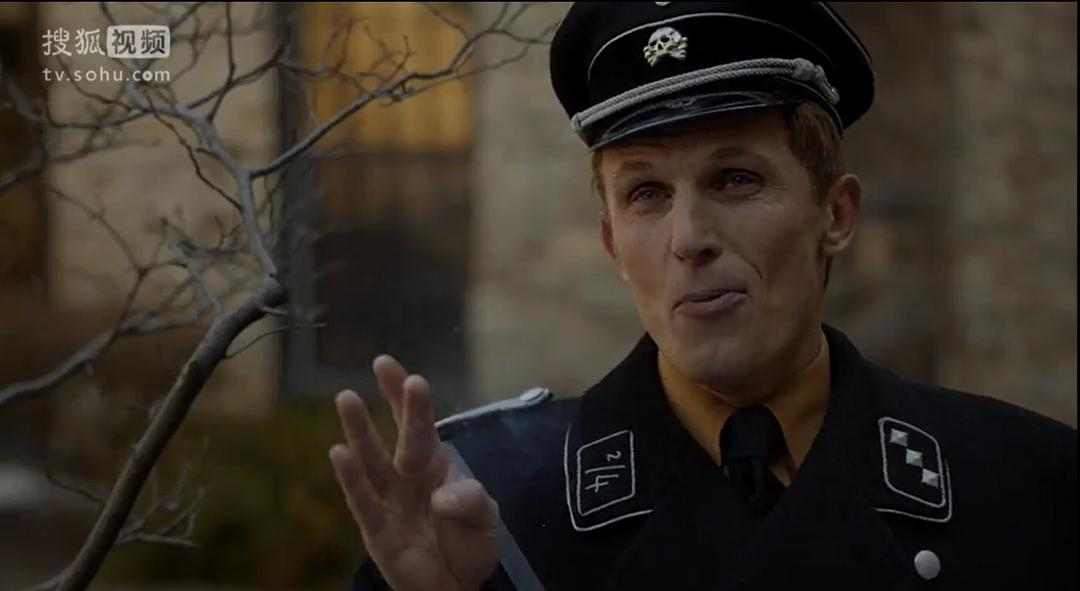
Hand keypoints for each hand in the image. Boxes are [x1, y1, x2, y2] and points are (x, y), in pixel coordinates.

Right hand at [330, 355, 499, 590]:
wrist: (459, 587)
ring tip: (347, 397)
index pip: (422, 425)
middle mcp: (408, 476)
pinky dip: (351, 478)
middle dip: (393, 400)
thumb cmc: (470, 544)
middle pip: (399, 433)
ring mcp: (389, 500)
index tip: (401, 370)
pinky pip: (362, 501)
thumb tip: (440, 495)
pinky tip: (338, 452)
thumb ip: (469, 502)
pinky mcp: (376, 530)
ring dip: (360, 430)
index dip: (411, 399)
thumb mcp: (483, 519)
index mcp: (436, 465)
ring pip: (372, 460)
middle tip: (382, 365)